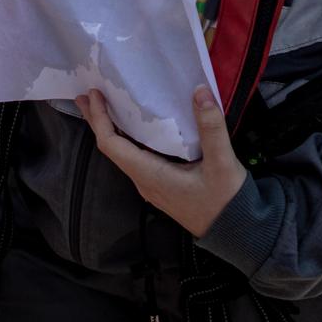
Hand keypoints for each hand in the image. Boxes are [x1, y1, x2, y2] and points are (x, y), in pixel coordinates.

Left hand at [78, 86, 246, 238]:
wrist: (235, 231)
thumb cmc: (225, 200)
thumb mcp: (222, 162)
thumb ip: (211, 126)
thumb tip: (199, 91)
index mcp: (150, 175)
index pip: (112, 145)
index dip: (99, 119)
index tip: (94, 95)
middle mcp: (144, 181)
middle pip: (112, 148)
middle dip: (97, 121)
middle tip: (85, 95)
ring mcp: (151, 184)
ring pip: (122, 153)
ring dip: (111, 129)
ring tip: (104, 106)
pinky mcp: (161, 184)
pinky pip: (135, 157)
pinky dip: (128, 138)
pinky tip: (135, 126)